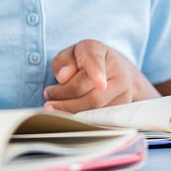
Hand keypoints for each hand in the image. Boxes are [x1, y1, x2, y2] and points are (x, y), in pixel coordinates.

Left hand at [43, 40, 158, 112]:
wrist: (116, 70)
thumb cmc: (86, 62)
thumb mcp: (70, 54)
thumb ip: (63, 61)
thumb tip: (63, 77)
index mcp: (98, 51)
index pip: (96, 61)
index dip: (98, 72)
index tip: (100, 83)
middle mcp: (116, 70)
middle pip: (90, 92)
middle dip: (65, 100)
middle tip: (48, 103)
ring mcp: (123, 90)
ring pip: (95, 107)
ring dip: (71, 111)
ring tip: (53, 109)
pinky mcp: (122, 107)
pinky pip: (100, 117)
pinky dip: (82, 119)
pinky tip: (70, 116)